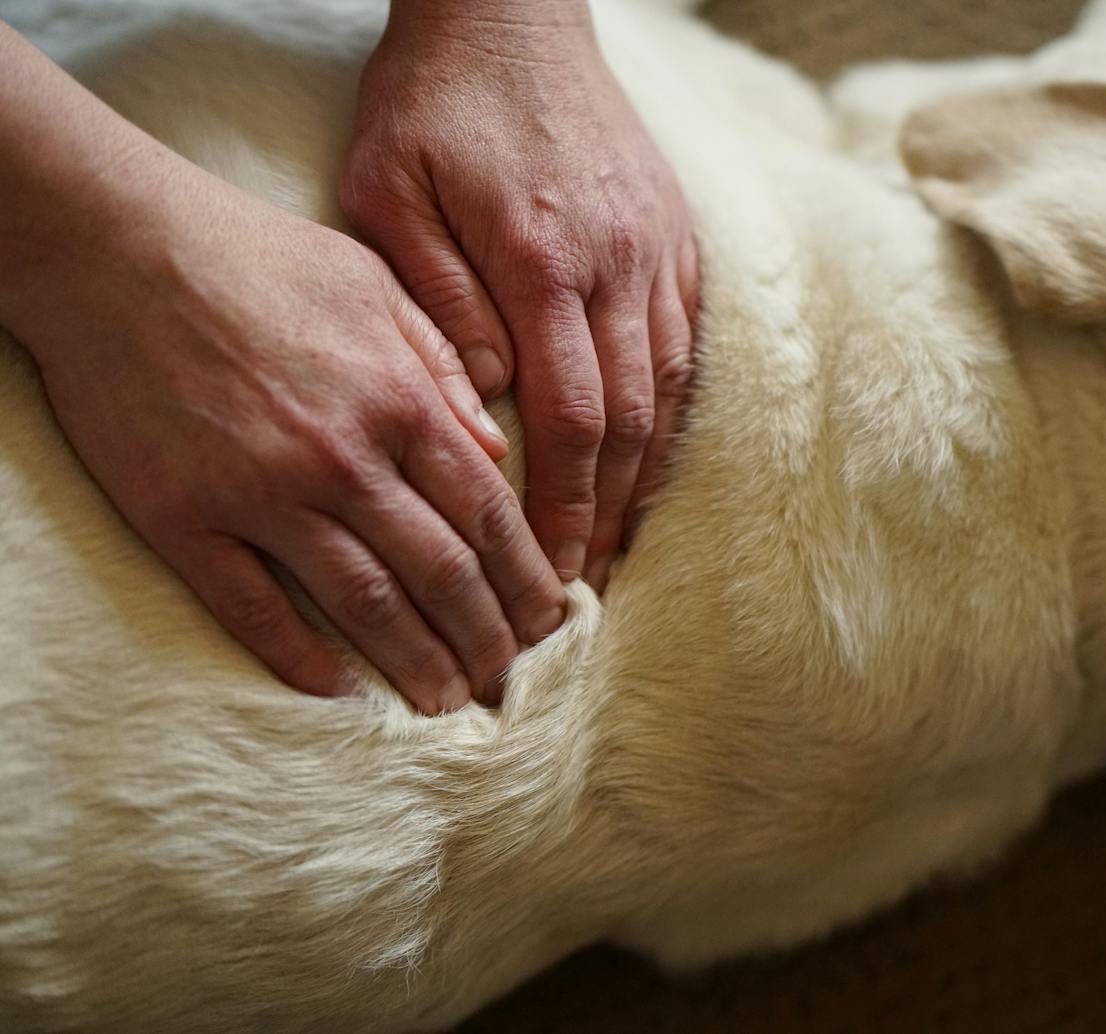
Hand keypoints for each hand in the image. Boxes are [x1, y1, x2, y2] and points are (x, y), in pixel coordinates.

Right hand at [23, 172, 564, 713]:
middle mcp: (345, 458)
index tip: (549, 621)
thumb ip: (443, 368)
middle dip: (486, 635)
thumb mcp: (376, 285)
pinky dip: (301, 658)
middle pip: (441, 572)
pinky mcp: (187, 520)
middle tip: (508, 678)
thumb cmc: (254, 256)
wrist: (113, 246)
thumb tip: (498, 450)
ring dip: (416, 660)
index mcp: (400, 401)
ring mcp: (264, 494)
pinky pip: (254, 608)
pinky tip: (341, 692)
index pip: (488, 515)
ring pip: (364, 602)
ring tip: (448, 701)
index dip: (526, 578)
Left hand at [342, 0, 699, 588]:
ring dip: (646, 478)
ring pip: (668, 391)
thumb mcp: (390, 190)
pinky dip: (671, 414)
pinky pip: (686, 345)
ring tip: (620, 543)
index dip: (568, 510)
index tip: (554, 575)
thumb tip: (487, 403)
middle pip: (630, 423)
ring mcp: (658, 251)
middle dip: (610, 517)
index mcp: (543, 262)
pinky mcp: (675, 237)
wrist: (510, 12)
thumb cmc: (433, 102)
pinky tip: (653, 459)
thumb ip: (436, 304)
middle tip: (586, 588)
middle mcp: (617, 265)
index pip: (573, 420)